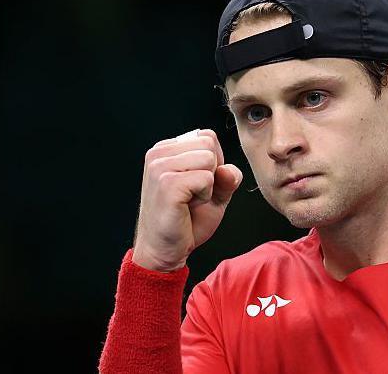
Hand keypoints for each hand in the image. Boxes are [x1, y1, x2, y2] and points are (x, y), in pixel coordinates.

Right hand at [132, 129, 242, 271]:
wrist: (165, 249)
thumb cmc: (186, 221)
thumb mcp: (215, 193)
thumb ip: (227, 177)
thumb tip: (228, 171)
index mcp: (166, 149)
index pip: (207, 137)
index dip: (214, 162)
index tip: (196, 184)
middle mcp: (159, 153)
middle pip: (210, 144)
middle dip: (212, 172)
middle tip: (193, 194)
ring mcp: (160, 167)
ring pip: (209, 159)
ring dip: (209, 185)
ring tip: (190, 200)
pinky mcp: (167, 183)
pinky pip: (206, 178)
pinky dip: (205, 196)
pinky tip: (187, 206)